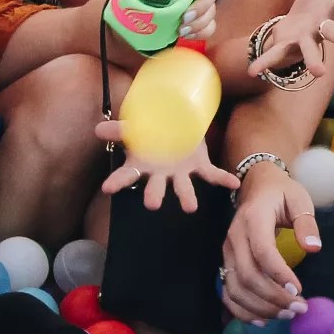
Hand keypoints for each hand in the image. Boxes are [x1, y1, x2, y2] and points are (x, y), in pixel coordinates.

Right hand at [95, 119, 237, 213]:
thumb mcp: (134, 128)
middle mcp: (160, 175)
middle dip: (154, 195)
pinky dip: (223, 179)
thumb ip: (119, 130)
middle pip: (155, 188)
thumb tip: (98, 130)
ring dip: (187, 197)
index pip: (126, 176)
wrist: (175, 125)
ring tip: (190, 208)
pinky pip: (212, 175)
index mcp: (141, 166)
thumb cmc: (150, 132)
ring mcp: (181, 173)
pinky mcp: (200, 167)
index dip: (117, 182)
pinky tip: (234, 184)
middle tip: (151, 205)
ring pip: (183, 187)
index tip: (107, 188)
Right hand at [219, 161, 317, 321]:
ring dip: (260, 307)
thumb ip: (306, 223)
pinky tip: (264, 319)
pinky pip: (228, 292)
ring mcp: (227, 252)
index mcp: (253, 219)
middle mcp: (234, 238)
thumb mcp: (299, 200)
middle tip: (299, 308)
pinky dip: (242, 310)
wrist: (257, 186)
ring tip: (287, 314)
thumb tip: (314, 247)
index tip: (300, 290)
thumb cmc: (282, 193)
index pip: (262, 252)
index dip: (279, 275)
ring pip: (235, 288)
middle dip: (273, 298)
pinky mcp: (226, 263)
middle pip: (247, 275)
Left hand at [253, 0, 333, 81]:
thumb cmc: (317, 3)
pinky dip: (265, 62)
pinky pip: (275, 55)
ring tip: (319, 72)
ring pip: (310, 49)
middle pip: (333, 31)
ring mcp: (304, 39)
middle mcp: (321, 26)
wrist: (297, 27)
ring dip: (313, 61)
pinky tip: (253, 70)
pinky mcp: (286, 46)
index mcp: (332, 8)